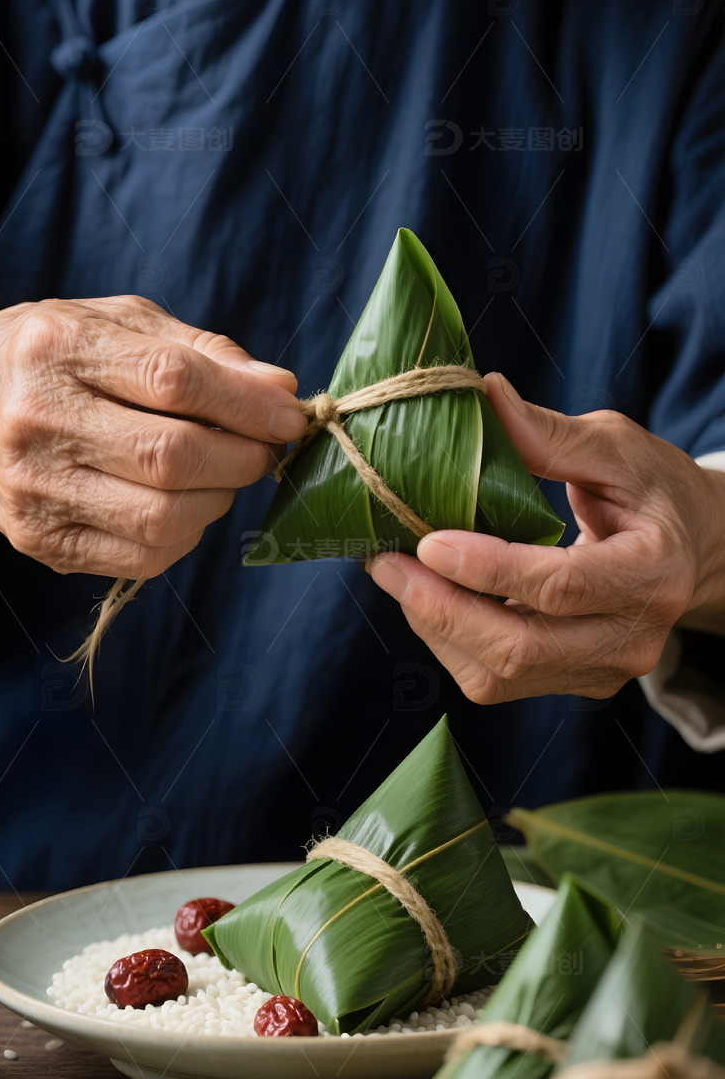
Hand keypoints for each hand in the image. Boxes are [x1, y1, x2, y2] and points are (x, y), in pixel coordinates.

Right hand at [0, 296, 305, 576]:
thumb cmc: (46, 358)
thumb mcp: (113, 324)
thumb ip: (200, 351)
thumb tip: (278, 390)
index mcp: (58, 347)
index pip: (173, 379)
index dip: (247, 403)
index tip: (290, 414)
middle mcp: (39, 419)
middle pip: (171, 456)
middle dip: (241, 458)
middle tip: (260, 449)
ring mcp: (35, 488)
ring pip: (162, 518)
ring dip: (218, 500)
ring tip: (219, 475)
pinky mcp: (41, 540)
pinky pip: (142, 558)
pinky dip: (185, 536)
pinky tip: (182, 505)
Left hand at [367, 374, 724, 703]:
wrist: (692, 547)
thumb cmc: (652, 489)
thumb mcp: (615, 446)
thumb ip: (550, 434)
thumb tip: (485, 395)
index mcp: (653, 571)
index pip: (560, 585)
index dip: (488, 569)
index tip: (427, 540)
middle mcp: (633, 637)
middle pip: (521, 648)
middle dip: (440, 609)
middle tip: (385, 561)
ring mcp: (604, 670)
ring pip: (500, 674)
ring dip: (435, 627)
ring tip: (395, 575)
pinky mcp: (575, 683)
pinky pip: (498, 680)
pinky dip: (451, 640)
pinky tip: (426, 597)